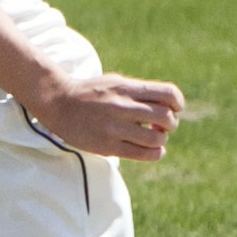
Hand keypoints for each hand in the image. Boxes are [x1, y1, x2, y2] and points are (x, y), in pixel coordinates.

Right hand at [20, 72, 184, 162]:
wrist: (59, 104)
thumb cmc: (92, 93)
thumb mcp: (116, 83)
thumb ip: (140, 93)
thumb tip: (168, 108)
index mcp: (126, 88)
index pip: (167, 94)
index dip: (178, 103)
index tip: (174, 108)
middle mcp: (122, 106)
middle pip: (165, 117)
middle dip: (171, 123)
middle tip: (162, 126)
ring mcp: (114, 127)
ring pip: (156, 138)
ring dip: (161, 139)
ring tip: (154, 138)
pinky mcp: (108, 146)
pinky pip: (143, 154)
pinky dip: (155, 153)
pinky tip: (152, 150)